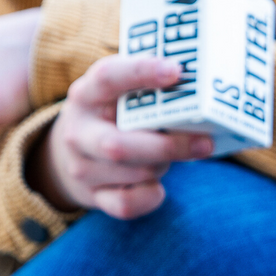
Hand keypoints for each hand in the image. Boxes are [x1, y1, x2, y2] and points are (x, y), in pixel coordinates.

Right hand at [29, 55, 213, 218]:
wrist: (70, 156)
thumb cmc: (113, 119)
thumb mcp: (119, 96)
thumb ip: (149, 93)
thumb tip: (205, 97)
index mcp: (87, 95)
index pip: (108, 77)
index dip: (141, 72)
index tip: (176, 70)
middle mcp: (78, 131)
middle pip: (118, 145)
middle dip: (167, 147)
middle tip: (205, 143)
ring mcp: (82, 167)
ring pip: (133, 173)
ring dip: (163, 165)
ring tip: (174, 155)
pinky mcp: (93, 196)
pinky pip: (127, 204)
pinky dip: (151, 197)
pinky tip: (158, 186)